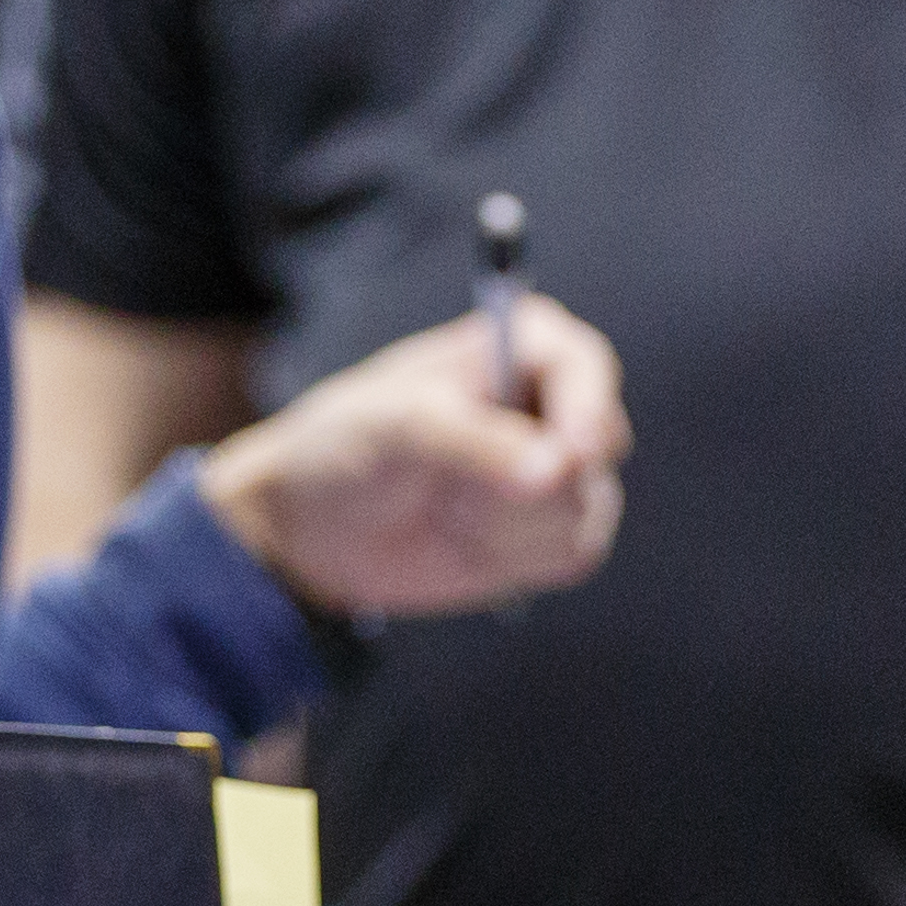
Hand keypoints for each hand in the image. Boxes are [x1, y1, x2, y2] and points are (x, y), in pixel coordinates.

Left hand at [199, 298, 632, 621]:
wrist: (310, 527)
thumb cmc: (344, 445)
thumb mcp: (397, 426)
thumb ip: (476, 441)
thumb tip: (557, 469)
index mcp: (523, 346)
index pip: (586, 368)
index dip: (587, 409)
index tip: (568, 453)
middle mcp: (553, 403)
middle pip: (594, 450)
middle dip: (518, 486)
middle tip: (449, 487)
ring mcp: (559, 471)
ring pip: (582, 511)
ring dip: (503, 527)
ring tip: (444, 506)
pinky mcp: (551, 532)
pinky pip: (571, 555)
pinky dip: (510, 558)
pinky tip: (461, 538)